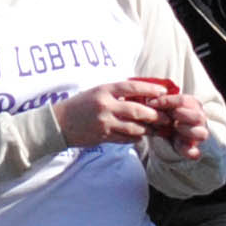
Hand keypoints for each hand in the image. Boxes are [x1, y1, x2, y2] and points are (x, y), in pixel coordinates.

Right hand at [54, 79, 178, 147]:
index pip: (132, 87)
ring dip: (148, 129)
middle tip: (166, 117)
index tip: (163, 91)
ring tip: (157, 129)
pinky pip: (125, 138)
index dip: (150, 89)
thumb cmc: (79, 105)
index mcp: (104, 90)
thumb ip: (116, 93)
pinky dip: (136, 137)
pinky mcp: (103, 136)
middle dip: (155, 114)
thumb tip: (141, 95)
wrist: (59, 123)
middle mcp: (105, 106)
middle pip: (138, 110)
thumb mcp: (96, 92)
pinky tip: (140, 136)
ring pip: (134, 127)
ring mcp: (105, 122)